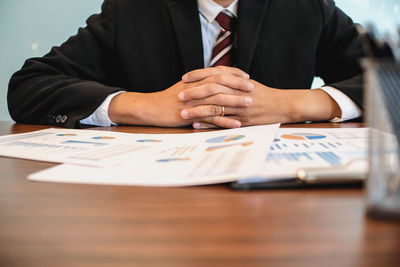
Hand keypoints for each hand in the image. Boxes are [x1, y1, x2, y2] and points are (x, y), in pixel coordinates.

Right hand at [108, 67, 252, 126]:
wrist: (150, 108)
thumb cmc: (168, 99)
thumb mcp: (184, 88)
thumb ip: (198, 85)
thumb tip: (213, 83)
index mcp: (195, 80)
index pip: (217, 73)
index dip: (233, 74)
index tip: (246, 76)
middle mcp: (195, 88)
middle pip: (220, 83)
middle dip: (238, 85)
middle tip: (252, 87)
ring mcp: (193, 101)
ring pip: (217, 99)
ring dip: (235, 101)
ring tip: (249, 104)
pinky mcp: (190, 115)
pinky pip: (210, 117)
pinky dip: (224, 120)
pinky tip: (236, 123)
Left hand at [181, 78, 341, 127]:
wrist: (284, 105)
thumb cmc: (264, 94)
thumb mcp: (247, 83)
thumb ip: (231, 78)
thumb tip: (214, 74)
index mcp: (238, 81)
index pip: (215, 74)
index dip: (198, 75)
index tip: (184, 78)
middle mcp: (238, 92)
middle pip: (213, 90)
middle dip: (194, 92)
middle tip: (178, 95)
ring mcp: (241, 107)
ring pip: (216, 107)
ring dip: (197, 110)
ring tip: (182, 113)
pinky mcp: (244, 121)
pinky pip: (224, 123)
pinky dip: (209, 124)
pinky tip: (197, 125)